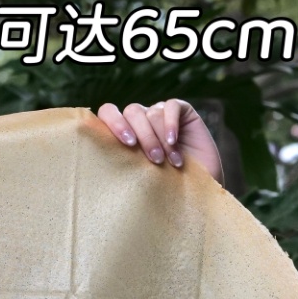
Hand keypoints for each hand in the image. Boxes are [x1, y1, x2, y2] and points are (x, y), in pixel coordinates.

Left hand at [97, 99, 223, 185]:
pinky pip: (171, 107)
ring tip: (170, 162)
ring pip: (152, 114)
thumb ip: (120, 162)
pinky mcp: (182, 111)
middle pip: (132, 112)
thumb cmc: (163, 188)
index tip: (127, 144)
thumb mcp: (138, 176)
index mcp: (123, 132)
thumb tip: (100, 162)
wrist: (197, 191)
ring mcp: (160, 113)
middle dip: (144, 137)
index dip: (114, 123)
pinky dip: (171, 123)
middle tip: (154, 159)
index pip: (109, 113)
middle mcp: (140, 120)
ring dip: (161, 139)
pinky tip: (174, 141)